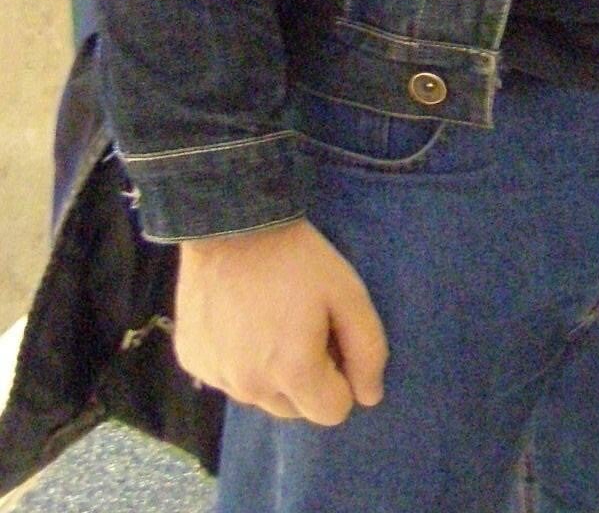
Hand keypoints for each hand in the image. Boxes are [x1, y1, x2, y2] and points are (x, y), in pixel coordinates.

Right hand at [175, 217, 388, 424]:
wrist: (231, 224)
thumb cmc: (297, 258)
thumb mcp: (348, 294)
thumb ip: (368, 350)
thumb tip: (369, 397)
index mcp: (293, 373)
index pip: (332, 411)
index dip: (342, 376)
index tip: (333, 338)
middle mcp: (250, 388)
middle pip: (295, 408)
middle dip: (307, 378)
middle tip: (303, 326)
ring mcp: (216, 376)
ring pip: (259, 396)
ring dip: (271, 372)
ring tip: (271, 319)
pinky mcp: (192, 361)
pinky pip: (227, 377)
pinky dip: (238, 359)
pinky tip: (240, 319)